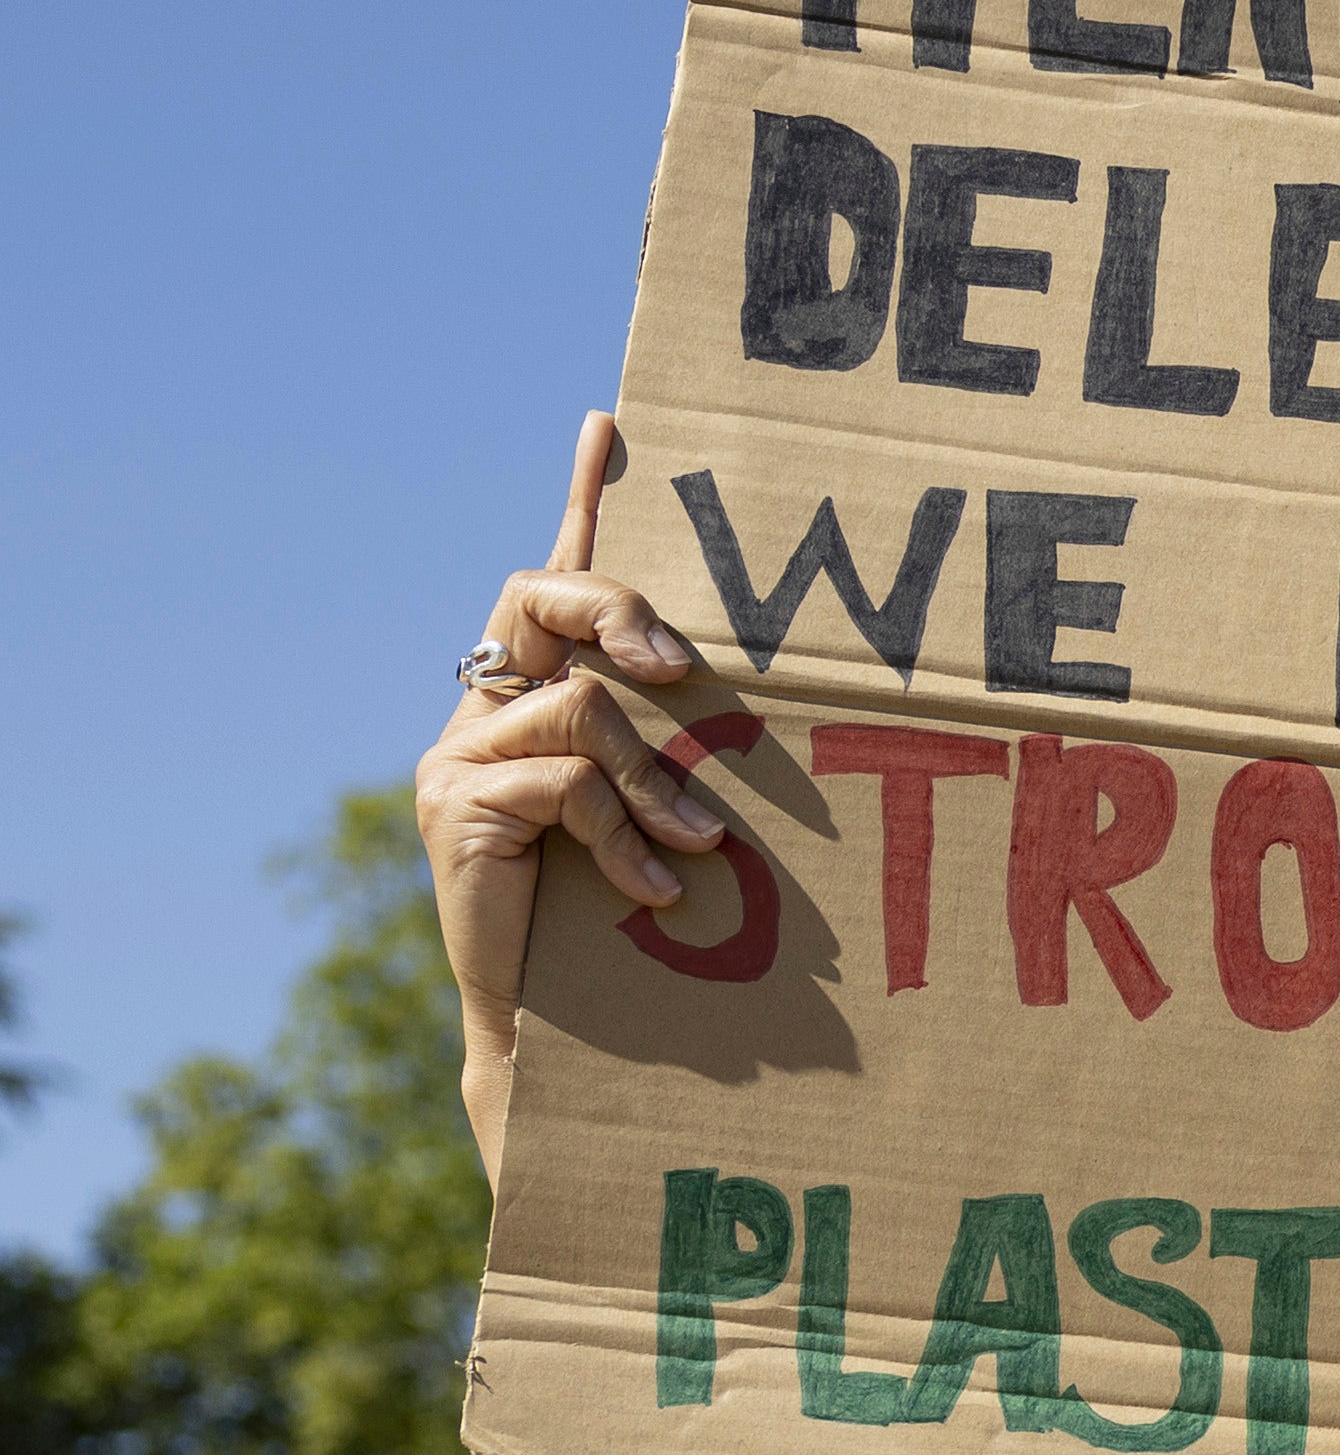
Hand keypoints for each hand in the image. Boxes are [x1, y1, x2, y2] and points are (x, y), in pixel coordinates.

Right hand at [412, 414, 725, 1180]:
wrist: (560, 1030)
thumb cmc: (633, 925)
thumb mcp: (672, 814)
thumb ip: (692, 752)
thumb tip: (773, 711)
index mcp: (538, 696)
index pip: (556, 575)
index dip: (585, 501)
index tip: (615, 423)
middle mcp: (483, 708)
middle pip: (542, 596)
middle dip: (621, 610)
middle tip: (682, 666)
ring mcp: (457, 756)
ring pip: (581, 708)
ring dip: (657, 781)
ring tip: (706, 849)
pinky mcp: (451, 810)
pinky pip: (564, 784)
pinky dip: (625, 837)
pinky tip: (661, 891)